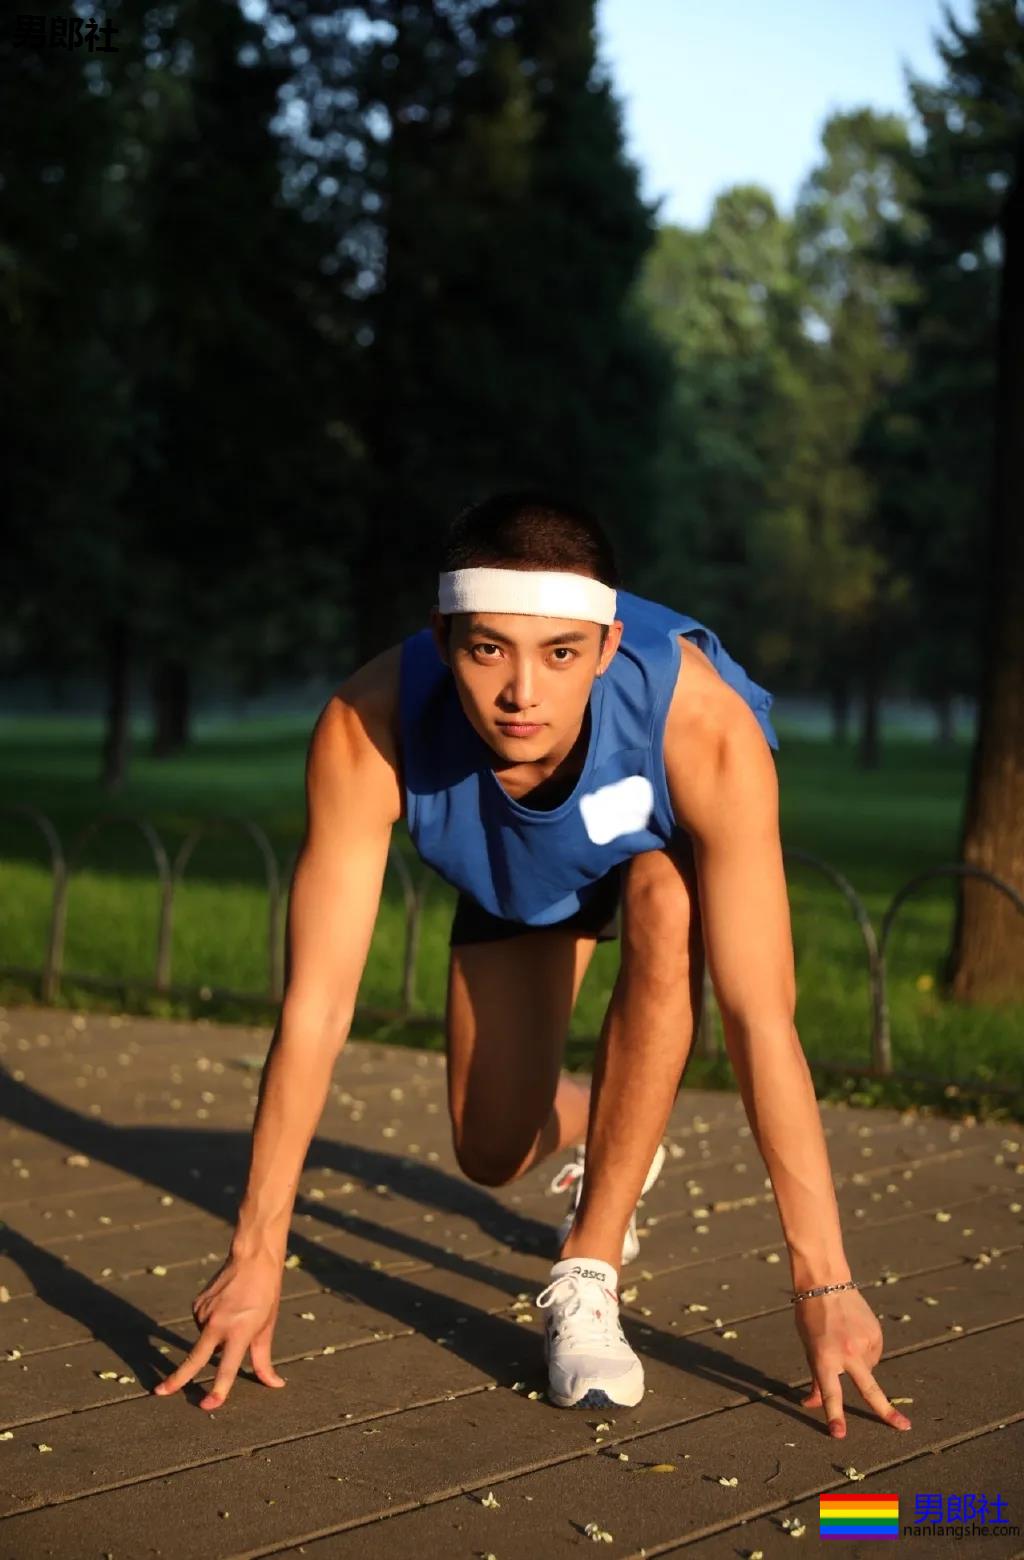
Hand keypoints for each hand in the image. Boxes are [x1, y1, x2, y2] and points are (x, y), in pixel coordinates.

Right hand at [152, 1250, 285, 1410]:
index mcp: (239, 1332)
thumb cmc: (265, 1296)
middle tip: (160, 1391)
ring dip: (215, 1338)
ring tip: (234, 1316)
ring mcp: (204, 1313)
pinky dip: (211, 1324)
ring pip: (205, 1340)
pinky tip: (223, 1309)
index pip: (227, 1368)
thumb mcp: (267, 1328)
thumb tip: (274, 1385)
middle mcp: (218, 1324)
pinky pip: (202, 1325)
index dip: (218, 1390)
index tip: (207, 1405)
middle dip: (176, 1378)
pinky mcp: (196, 1305)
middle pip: (193, 1358)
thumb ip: (264, 1361)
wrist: (252, 1259)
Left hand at [793, 1286, 911, 1438]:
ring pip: (868, 1368)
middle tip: (904, 1427)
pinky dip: (865, 1351)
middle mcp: (846, 1352)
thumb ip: (816, 1378)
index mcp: (824, 1357)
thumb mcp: (809, 1348)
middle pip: (869, 1388)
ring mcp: (864, 1342)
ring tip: (844, 1338)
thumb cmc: (811, 1318)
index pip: (830, 1392)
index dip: (834, 1415)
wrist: (825, 1282)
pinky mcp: (876, 1334)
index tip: (839, 1435)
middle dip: (886, 1411)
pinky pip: (874, 1354)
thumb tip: (812, 1405)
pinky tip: (855, 1334)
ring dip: (859, 1363)